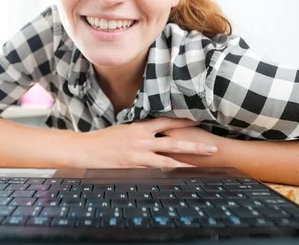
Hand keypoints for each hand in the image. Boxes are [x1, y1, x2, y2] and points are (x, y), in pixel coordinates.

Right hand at [75, 118, 218, 168]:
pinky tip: (178, 178)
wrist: (87, 149)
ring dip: (185, 163)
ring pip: (168, 160)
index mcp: (140, 128)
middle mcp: (143, 140)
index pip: (166, 122)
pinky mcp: (135, 168)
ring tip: (200, 167)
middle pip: (174, 142)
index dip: (183, 121)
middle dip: (194, 145)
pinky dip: (167, 174)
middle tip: (211, 148)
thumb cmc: (104, 139)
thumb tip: (151, 129)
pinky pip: (154, 172)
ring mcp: (140, 156)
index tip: (198, 120)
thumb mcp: (124, 129)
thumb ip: (139, 130)